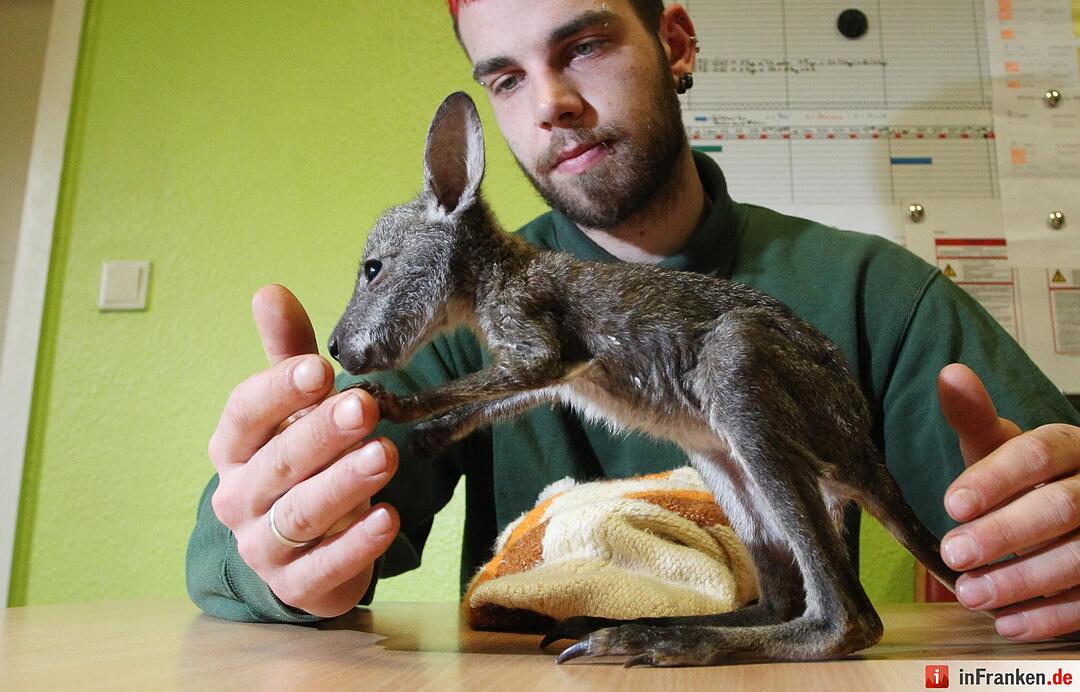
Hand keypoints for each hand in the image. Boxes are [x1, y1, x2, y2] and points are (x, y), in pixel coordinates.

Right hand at [207, 284, 400, 616]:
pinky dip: (356, 546)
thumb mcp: (293, 409)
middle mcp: (238, 497)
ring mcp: (262, 546)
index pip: (245, 415)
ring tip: (385, 454)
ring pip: (301, 514)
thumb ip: (287, 354)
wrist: (299, 551)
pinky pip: (324, 567)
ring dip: (344, 484)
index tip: (321, 368)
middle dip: (321, 434)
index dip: (280, 391)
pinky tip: (389, 519)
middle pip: (277, 464)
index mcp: (233, 447)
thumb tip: (269, 290)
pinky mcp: (295, 586)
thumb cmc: (297, 462)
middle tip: (366, 407)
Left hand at [937, 363, 1079, 639]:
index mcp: (1073, 445)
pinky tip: (1008, 624)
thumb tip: (950, 373)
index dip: (994, 479)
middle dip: (1004, 535)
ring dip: (1022, 581)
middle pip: (1059, 508)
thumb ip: (975, 417)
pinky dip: (1051, 617)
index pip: (1037, 454)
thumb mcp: (1000, 446)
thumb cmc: (1027, 478)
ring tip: (970, 594)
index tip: (951, 504)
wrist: (1072, 508)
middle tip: (952, 554)